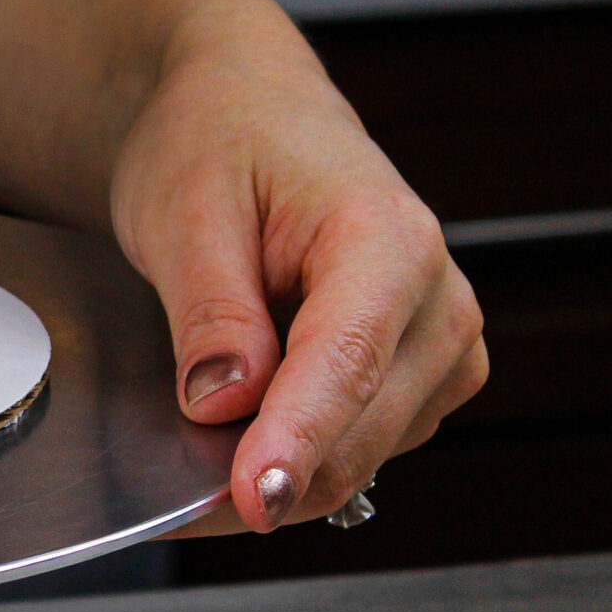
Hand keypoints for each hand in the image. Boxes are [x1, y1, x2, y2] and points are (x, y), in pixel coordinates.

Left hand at [110, 0, 488, 532]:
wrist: (249, 111)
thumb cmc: (219, 141)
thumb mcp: (186, 210)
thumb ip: (210, 310)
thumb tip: (224, 403)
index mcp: (388, 240)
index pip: (347, 365)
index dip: (296, 443)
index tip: (251, 500)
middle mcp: (439, 299)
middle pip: (362, 431)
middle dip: (267, 475)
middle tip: (170, 491)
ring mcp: (441, 346)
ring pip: (363, 457)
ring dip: (279, 473)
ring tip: (195, 439)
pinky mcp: (423, 379)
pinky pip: (361, 449)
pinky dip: (297, 459)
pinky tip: (241, 431)